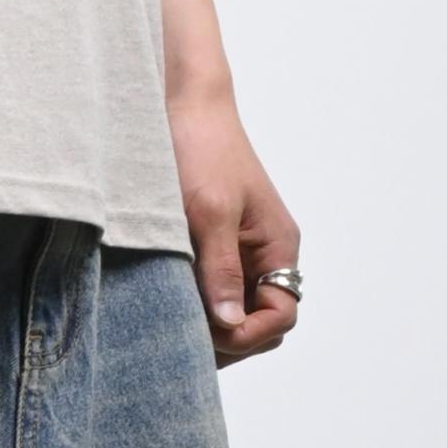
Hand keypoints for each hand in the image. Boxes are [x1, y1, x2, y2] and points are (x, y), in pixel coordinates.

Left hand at [168, 93, 299, 366]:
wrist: (182, 107)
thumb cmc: (201, 150)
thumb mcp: (210, 213)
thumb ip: (220, 270)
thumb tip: (230, 323)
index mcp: (278, 248)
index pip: (280, 317)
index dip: (247, 336)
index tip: (208, 331)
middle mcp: (265, 258)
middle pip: (259, 326)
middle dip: (227, 340)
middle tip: (182, 336)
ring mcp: (241, 258)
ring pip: (234, 317)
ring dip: (208, 328)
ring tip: (171, 323)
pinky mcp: (214, 254)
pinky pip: (213, 297)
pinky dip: (194, 309)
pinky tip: (167, 306)